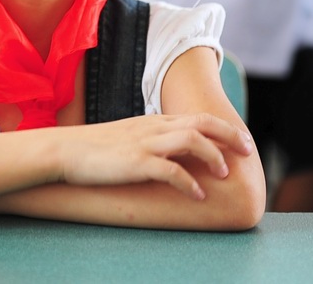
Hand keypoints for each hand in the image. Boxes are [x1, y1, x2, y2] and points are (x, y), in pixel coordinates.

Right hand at [56, 113, 253, 200]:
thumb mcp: (127, 137)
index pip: (196, 117)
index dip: (223, 128)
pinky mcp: (134, 163)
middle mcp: (153, 128)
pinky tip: (198, 195)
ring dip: (213, 155)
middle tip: (247, 151)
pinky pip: (170, 171)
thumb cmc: (94, 148)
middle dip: (229, 135)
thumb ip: (150, 139)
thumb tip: (170, 151)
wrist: (64, 150)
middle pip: (201, 123)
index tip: (241, 141)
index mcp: (152, 121)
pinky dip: (188, 182)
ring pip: (190, 140)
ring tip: (224, 173)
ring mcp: (144, 143)